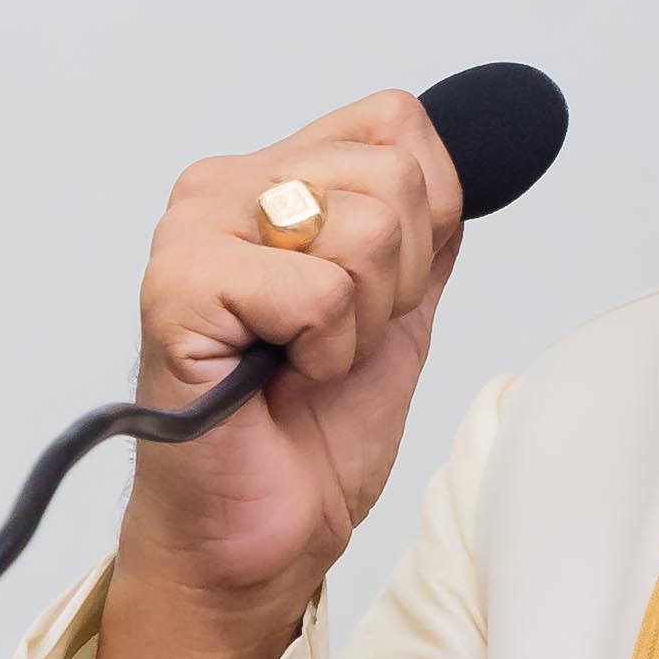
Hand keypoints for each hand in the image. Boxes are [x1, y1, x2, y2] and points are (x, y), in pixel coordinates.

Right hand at [79, 89, 466, 658]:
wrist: (258, 537)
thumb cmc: (309, 436)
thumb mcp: (399, 309)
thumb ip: (425, 227)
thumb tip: (478, 150)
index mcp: (270, 175)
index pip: (396, 121)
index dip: (429, 215)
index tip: (379, 295)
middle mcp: (223, 188)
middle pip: (394, 171)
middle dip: (399, 279)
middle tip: (336, 342)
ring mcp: (193, 232)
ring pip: (366, 226)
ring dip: (363, 320)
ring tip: (307, 361)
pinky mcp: (179, 289)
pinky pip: (320, 291)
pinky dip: (326, 351)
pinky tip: (282, 378)